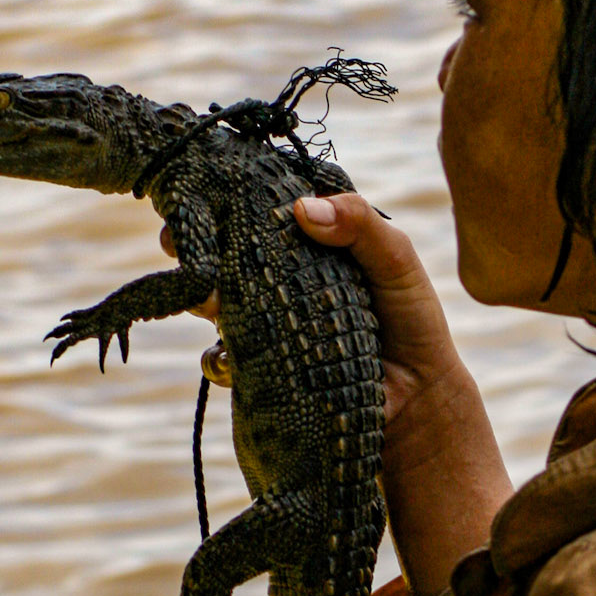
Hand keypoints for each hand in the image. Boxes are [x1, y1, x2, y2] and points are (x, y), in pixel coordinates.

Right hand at [163, 195, 509, 595]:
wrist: (417, 400)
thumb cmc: (412, 321)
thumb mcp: (396, 262)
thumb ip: (360, 225)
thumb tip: (302, 208)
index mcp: (311, 245)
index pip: (263, 213)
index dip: (231, 202)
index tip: (207, 195)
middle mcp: (283, 280)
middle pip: (227, 253)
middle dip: (198, 245)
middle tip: (179, 243)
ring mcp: (269, 324)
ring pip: (216, 302)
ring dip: (201, 297)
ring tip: (204, 298)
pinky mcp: (261, 368)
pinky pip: (223, 360)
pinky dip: (219, 358)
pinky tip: (230, 359)